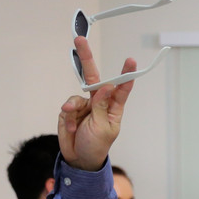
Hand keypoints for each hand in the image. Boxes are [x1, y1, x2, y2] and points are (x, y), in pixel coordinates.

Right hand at [58, 36, 136, 170]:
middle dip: (86, 58)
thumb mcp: (103, 128)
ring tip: (74, 121)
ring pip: (77, 95)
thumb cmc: (97, 145)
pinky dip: (68, 116)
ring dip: (74, 107)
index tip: (130, 60)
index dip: (125, 74)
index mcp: (113, 108)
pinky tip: (70, 126)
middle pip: (93, 78)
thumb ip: (101, 106)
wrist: (79, 158)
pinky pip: (68, 105)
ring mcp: (84, 105)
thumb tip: (106, 86)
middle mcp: (99, 103)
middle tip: (80, 41)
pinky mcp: (70, 109)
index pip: (120, 88)